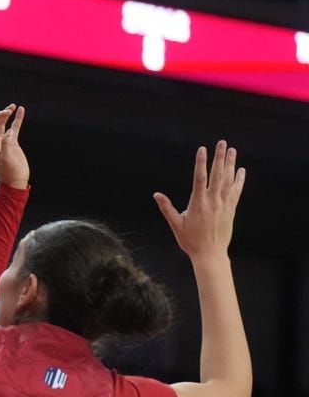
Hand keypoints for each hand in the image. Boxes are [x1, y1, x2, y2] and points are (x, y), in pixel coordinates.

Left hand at [0, 104, 28, 188]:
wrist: (17, 181)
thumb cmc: (10, 173)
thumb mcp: (7, 159)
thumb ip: (7, 144)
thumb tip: (10, 131)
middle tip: (8, 111)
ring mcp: (2, 142)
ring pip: (1, 124)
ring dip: (6, 115)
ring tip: (13, 107)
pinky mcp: (11, 142)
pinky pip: (13, 128)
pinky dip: (16, 119)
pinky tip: (20, 110)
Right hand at [154, 140, 244, 261]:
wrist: (210, 254)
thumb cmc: (190, 240)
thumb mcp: (175, 224)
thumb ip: (166, 207)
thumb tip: (156, 194)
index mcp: (198, 203)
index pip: (200, 178)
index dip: (201, 162)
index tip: (202, 149)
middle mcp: (213, 201)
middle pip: (217, 175)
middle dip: (220, 157)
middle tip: (222, 143)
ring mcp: (224, 204)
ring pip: (228, 180)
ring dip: (230, 164)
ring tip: (232, 150)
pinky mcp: (231, 209)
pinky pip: (236, 191)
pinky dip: (239, 180)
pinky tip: (240, 170)